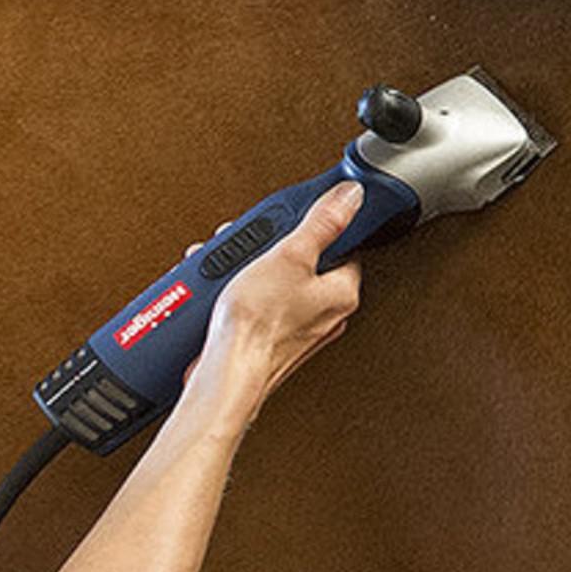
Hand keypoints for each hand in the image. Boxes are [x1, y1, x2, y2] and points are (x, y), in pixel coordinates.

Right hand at [183, 182, 363, 426]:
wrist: (225, 374)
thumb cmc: (258, 327)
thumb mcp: (289, 256)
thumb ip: (322, 223)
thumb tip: (351, 197)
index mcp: (343, 293)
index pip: (342, 245)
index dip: (315, 228)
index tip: (293, 221)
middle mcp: (325, 314)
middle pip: (302, 261)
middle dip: (270, 247)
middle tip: (253, 245)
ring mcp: (296, 329)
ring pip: (274, 281)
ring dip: (247, 268)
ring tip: (229, 266)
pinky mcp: (268, 340)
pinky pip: (257, 304)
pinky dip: (236, 292)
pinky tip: (219, 289)